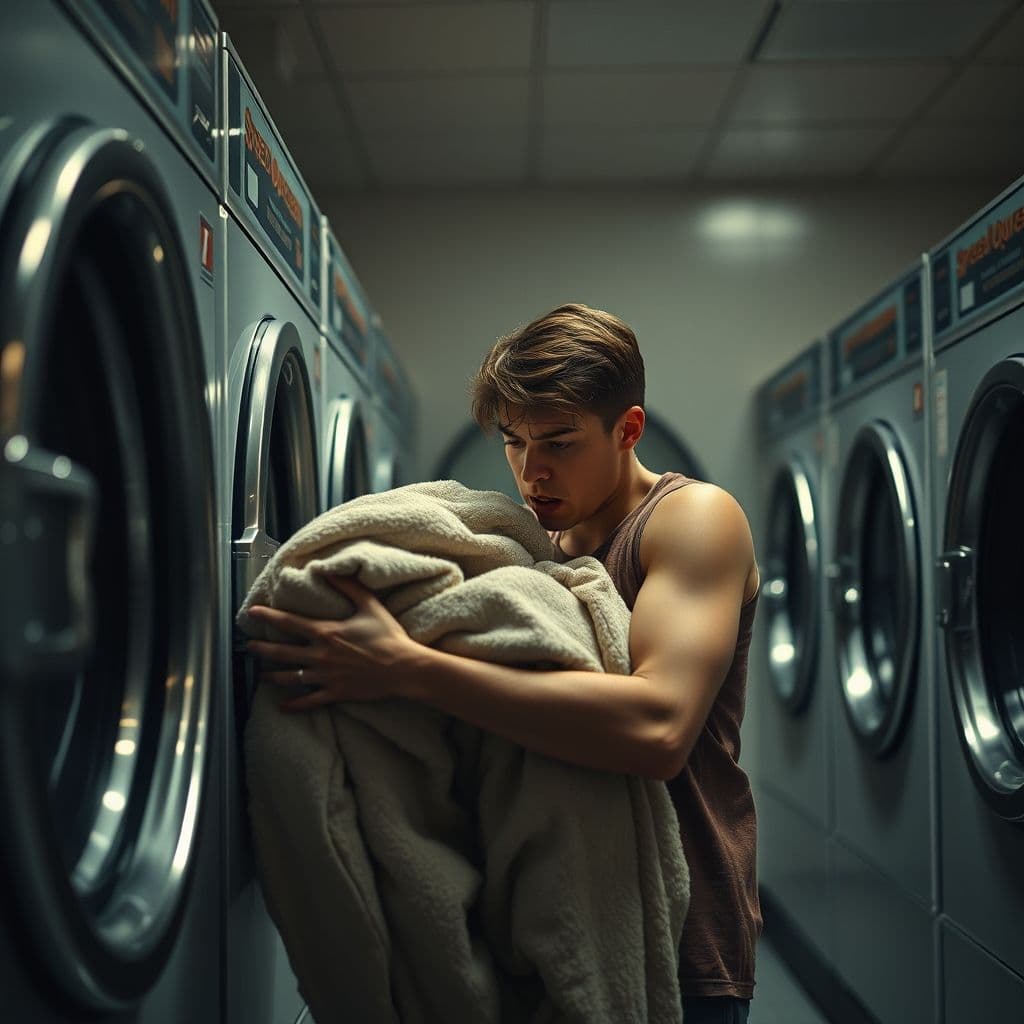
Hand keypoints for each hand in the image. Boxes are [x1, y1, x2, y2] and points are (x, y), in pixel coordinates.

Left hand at [245, 575, 419, 711]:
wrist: (404, 668)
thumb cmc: (389, 636)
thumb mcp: (370, 605)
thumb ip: (348, 587)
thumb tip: (329, 571)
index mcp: (326, 632)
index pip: (289, 622)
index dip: (268, 616)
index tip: (252, 612)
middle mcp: (320, 655)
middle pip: (282, 652)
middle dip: (262, 649)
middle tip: (249, 647)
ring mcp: (326, 676)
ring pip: (290, 677)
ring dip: (272, 675)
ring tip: (261, 674)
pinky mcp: (335, 693)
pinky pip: (309, 701)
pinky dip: (294, 705)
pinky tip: (282, 706)